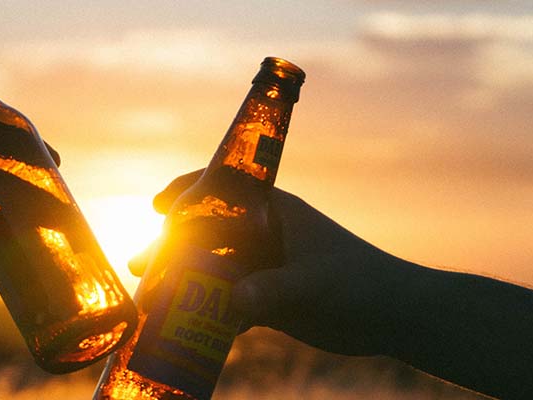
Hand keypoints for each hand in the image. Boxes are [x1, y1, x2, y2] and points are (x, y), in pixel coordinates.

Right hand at [135, 170, 417, 355]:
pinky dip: (203, 314)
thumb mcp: (314, 282)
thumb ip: (274, 290)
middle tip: (139, 267)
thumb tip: (231, 302)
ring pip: (209, 271)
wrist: (393, 316)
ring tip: (148, 302)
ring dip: (180, 285)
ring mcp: (263, 268)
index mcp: (272, 211)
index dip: (185, 191)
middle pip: (204, 233)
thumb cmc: (361, 282)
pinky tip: (182, 330)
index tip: (154, 205)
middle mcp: (262, 235)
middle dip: (169, 249)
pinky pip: (224, 303)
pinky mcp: (268, 300)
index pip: (220, 188)